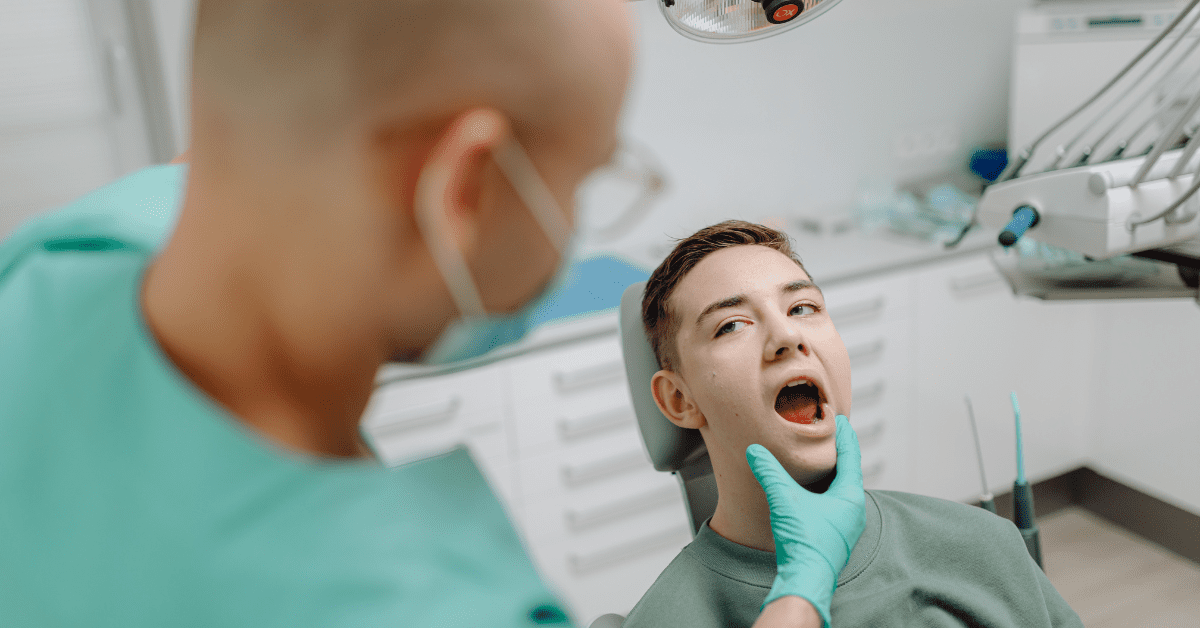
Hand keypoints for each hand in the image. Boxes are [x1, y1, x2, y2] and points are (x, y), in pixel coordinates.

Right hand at [746, 415, 865, 627]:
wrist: (806, 581)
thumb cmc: (805, 543)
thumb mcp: (785, 500)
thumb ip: (770, 473)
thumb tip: (755, 451)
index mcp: (849, 497)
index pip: (851, 456)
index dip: (845, 435)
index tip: (840, 419)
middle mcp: (853, 510)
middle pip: (849, 472)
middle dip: (839, 452)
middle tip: (829, 434)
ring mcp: (845, 525)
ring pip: (841, 491)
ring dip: (832, 473)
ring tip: (820, 460)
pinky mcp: (834, 536)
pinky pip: (833, 505)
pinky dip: (825, 491)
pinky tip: (811, 492)